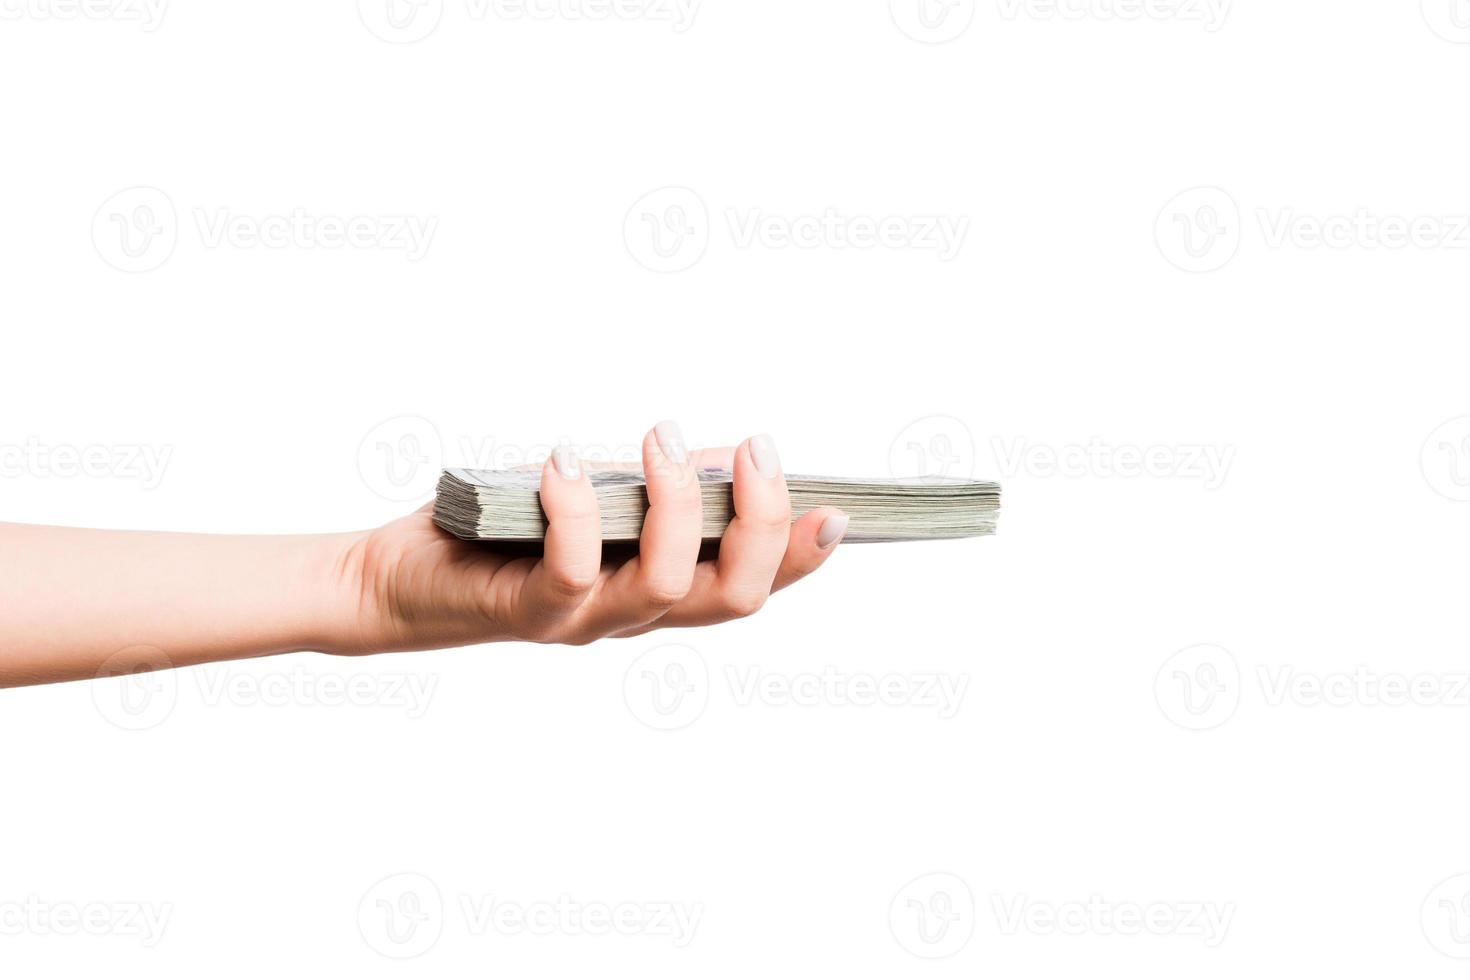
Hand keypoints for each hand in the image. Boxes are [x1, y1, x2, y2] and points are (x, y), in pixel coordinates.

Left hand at [329, 423, 848, 652]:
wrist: (395, 580)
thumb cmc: (496, 533)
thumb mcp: (590, 500)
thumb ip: (650, 490)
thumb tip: (718, 455)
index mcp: (657, 592)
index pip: (750, 587)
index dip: (801, 560)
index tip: (836, 511)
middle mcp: (631, 617)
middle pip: (733, 599)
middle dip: (762, 524)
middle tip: (755, 451)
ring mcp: (582, 620)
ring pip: (668, 587)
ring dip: (679, 504)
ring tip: (661, 437)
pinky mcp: (526, 611)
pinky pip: (573, 571)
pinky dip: (577, 508)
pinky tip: (564, 460)